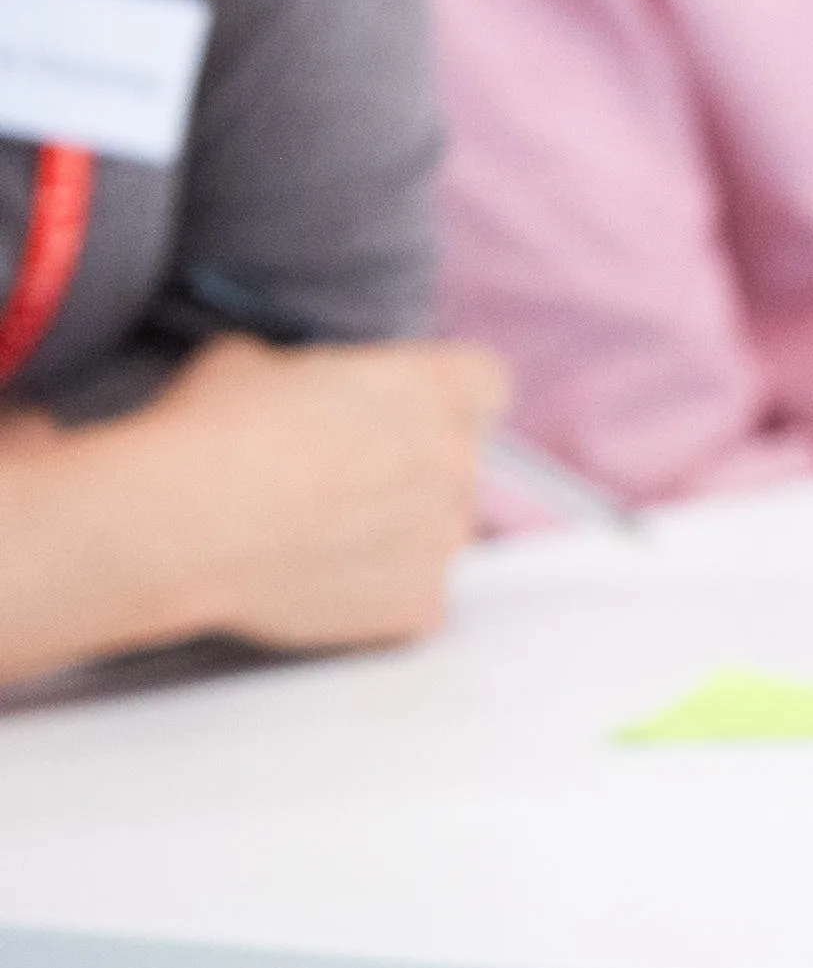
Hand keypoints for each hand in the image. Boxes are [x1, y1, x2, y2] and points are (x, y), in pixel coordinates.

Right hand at [104, 335, 505, 654]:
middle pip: (455, 463)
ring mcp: (446, 537)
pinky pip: (415, 601)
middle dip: (407, 472)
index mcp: (434, 386)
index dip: (440, 401)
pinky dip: (377, 599)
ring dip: (394, 537)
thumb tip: (290, 386)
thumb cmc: (208, 435)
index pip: (483, 384)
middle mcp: (457, 459)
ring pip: (437, 534)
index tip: (399, 418)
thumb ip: (304, 374)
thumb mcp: (252, 363)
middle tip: (336, 487)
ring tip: (316, 542)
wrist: (176, 527)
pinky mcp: (422, 604)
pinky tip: (319, 587)